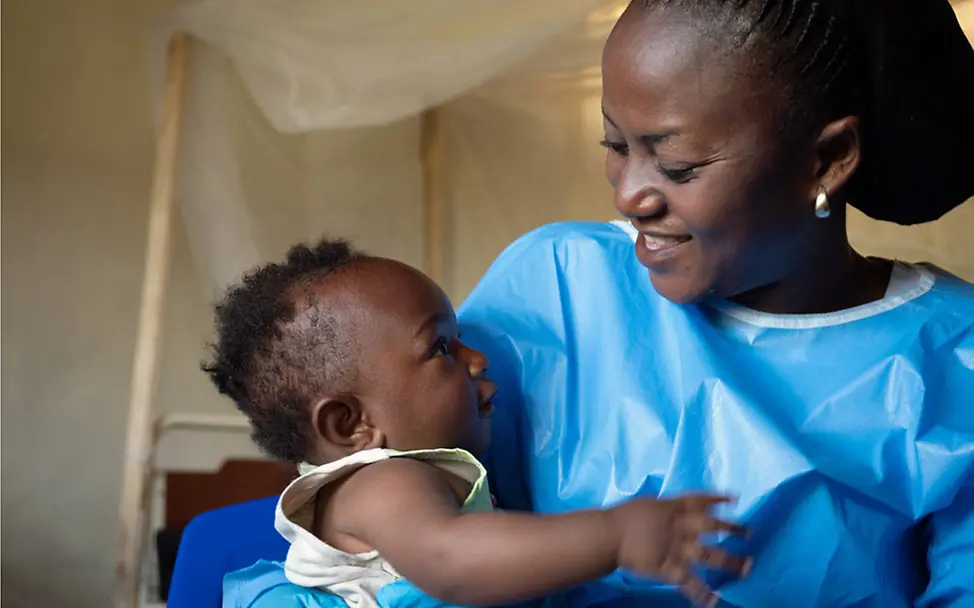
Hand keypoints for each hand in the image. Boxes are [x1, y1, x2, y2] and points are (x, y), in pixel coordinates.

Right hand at [610, 494, 750, 606]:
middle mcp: (681, 527)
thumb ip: (667, 506)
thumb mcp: (649, 503)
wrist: (609, 535)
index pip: (700, 500)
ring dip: (731, 562)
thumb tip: (679, 506)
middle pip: (713, 527)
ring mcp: (678, 549)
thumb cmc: (624, 517)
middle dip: (733, 530)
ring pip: (710, 556)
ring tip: (748, 567)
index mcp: (673, 508)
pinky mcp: (670, 569)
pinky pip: (690, 583)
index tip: (735, 499)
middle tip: (749, 533)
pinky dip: (703, 593)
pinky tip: (715, 600)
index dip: (718, 499)